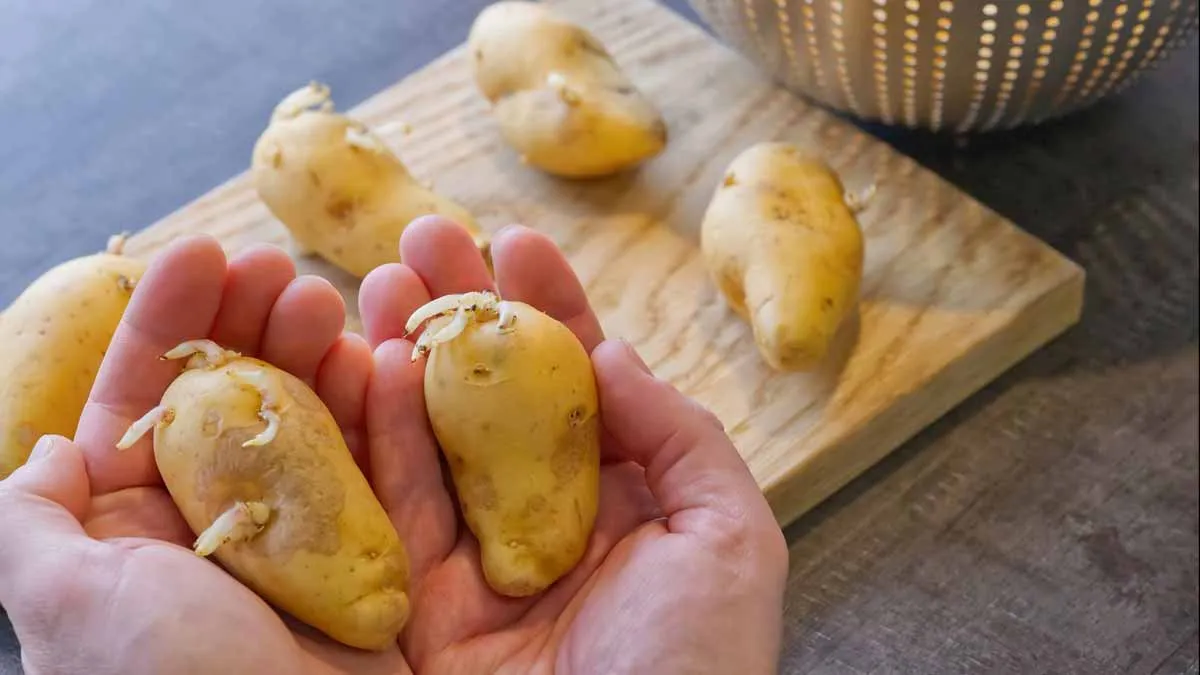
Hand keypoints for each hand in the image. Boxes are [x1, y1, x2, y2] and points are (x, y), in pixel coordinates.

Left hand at [0, 238, 410, 674]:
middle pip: (233, 396)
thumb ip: (31, 524)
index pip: (144, 401)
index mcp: (134, 531)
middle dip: (251, 322)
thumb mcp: (63, 605)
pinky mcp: (369, 557)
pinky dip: (381, 411)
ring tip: (331, 298)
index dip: (168, 323)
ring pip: (308, 421)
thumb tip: (43, 451)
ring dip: (317, 351)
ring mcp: (298, 541)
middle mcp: (217, 529)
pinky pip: (379, 468)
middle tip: (279, 268)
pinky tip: (380, 357)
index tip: (202, 252)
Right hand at [356, 217, 788, 673]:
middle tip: (423, 234)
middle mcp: (543, 525)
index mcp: (624, 504)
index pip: (579, 386)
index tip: (518, 241)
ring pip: (427, 441)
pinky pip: (387, 509)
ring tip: (374, 275)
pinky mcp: (411, 609)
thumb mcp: (731, 538)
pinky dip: (373, 434)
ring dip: (401, 353)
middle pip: (490, 400)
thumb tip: (615, 352)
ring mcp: (474, 566)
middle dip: (459, 315)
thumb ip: (679, 436)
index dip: (549, 310)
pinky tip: (364, 361)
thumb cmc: (700, 671)